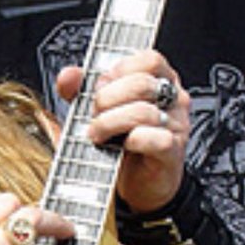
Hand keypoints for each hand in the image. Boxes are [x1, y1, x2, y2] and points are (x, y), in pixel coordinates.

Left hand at [56, 48, 188, 211]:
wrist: (135, 186)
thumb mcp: (96, 112)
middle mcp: (172, 100)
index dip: (119, 69)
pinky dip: (130, 141)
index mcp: (159, 81)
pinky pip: (153, 138)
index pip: (148, 58)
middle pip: (142, 83)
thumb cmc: (120, 145)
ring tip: (96, 134)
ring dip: (110, 122)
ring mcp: (176, 125)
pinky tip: (120, 147)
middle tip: (93, 114)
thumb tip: (68, 75)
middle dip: (107, 98)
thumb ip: (81, 91)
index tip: (100, 85)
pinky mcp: (172, 151)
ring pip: (143, 111)